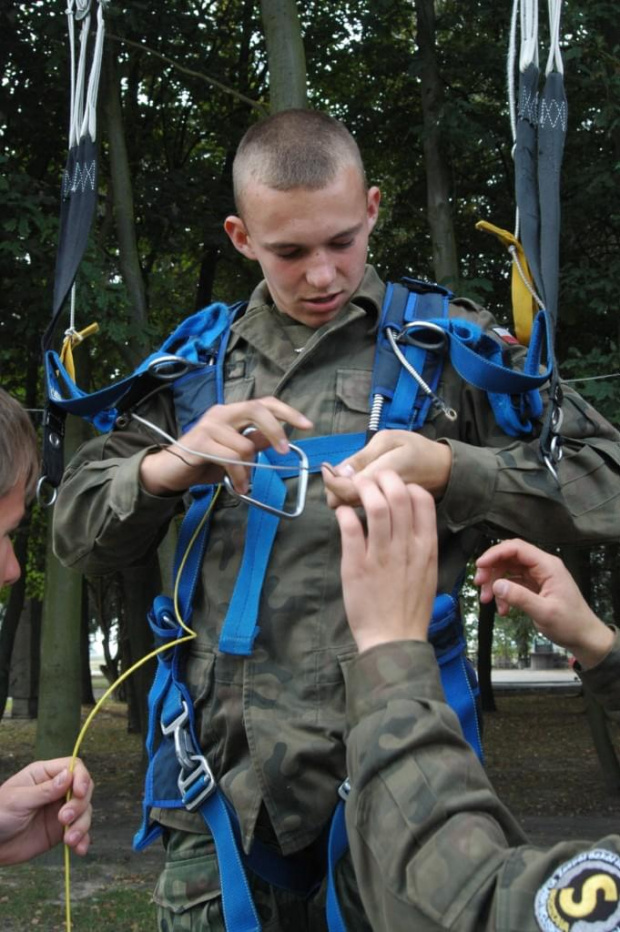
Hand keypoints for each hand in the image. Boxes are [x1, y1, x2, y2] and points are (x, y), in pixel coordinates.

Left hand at [0, 758, 93, 865]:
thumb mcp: (18, 800)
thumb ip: (44, 790)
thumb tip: (68, 775)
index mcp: (44, 775)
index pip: (74, 767)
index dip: (81, 777)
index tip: (79, 793)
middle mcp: (57, 790)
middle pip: (84, 789)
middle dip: (79, 805)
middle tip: (63, 819)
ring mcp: (61, 810)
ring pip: (85, 811)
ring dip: (82, 825)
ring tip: (69, 840)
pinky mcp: (61, 830)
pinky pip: (80, 832)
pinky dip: (83, 840)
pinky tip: (79, 849)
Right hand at [140, 397, 312, 494]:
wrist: (169, 472)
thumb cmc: (203, 462)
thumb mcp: (234, 452)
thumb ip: (253, 442)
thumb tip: (276, 439)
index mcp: (231, 412)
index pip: (263, 403)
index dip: (287, 412)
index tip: (307, 425)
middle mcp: (220, 413)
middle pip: (257, 410)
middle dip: (276, 431)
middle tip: (284, 452)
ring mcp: (209, 425)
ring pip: (245, 445)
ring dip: (249, 470)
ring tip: (244, 483)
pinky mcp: (201, 442)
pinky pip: (232, 460)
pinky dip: (240, 476)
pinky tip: (239, 486)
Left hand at [323, 430, 451, 508]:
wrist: (443, 470)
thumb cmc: (416, 450)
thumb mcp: (389, 440)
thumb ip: (363, 456)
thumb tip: (339, 471)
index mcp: (381, 478)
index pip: (344, 489)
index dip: (329, 479)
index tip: (326, 466)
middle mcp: (380, 498)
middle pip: (341, 502)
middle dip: (332, 487)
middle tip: (335, 470)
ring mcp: (382, 508)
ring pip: (348, 507)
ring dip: (340, 492)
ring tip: (347, 475)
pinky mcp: (383, 511)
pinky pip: (358, 508)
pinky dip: (350, 497)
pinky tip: (357, 484)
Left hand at [336, 472, 437, 652]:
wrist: (394, 639)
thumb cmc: (410, 606)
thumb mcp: (427, 570)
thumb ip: (420, 542)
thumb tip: (408, 516)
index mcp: (426, 546)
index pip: (422, 499)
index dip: (406, 485)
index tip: (393, 488)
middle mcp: (406, 546)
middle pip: (398, 493)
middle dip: (382, 478)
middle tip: (370, 480)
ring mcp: (381, 555)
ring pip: (375, 505)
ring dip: (362, 489)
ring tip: (353, 489)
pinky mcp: (356, 565)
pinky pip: (350, 528)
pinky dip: (344, 513)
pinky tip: (342, 513)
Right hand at [475, 539, 613, 668]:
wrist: (584, 637)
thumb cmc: (570, 624)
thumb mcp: (544, 612)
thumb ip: (520, 597)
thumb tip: (497, 585)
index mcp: (548, 566)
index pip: (516, 548)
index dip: (495, 553)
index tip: (479, 565)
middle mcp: (542, 566)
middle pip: (509, 557)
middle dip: (491, 569)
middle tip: (479, 585)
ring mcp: (538, 576)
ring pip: (508, 570)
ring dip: (495, 583)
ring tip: (487, 601)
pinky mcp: (534, 586)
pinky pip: (513, 583)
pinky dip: (504, 594)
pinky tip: (503, 609)